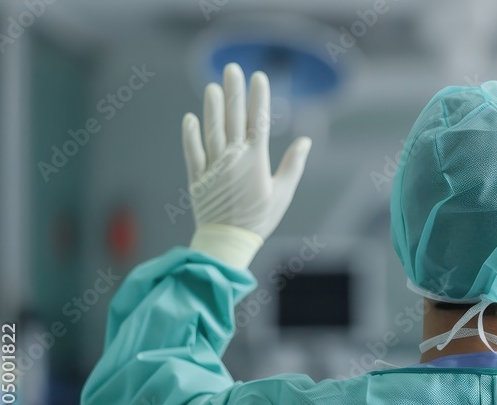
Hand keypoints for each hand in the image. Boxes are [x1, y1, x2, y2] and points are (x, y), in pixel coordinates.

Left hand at [183, 63, 312, 266]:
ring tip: (212, 87)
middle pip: (234, 119)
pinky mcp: (197, 178)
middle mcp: (233, 160)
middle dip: (234, 92)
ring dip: (212, 108)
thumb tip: (306, 141)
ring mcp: (213, 167)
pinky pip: (193, 152)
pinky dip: (190, 135)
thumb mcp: (283, 193)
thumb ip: (293, 165)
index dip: (259, 98)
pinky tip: (190, 118)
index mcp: (256, 162)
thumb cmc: (260, 219)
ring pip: (212, 131)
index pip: (258, 122)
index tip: (259, 77)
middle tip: (232, 69)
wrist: (228, 242)